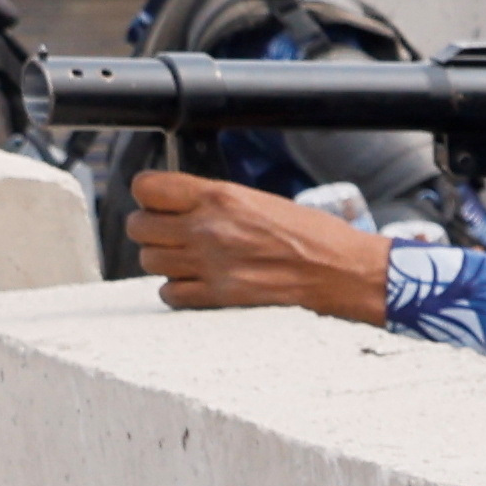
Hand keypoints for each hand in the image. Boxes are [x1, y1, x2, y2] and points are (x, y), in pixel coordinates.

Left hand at [129, 172, 394, 321]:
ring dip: (163, 260)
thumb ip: (215, 202)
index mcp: (220, 196)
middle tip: (171, 233)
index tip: (160, 202)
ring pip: (149, 261)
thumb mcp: (260, 200)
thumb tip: (181, 206)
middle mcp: (209, 228)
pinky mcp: (221, 296)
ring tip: (186, 260)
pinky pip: (170, 294)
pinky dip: (177, 290)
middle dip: (151, 229)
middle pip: (139, 227)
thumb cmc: (313, 234)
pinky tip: (197, 283)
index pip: (146, 188)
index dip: (149, 195)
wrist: (345, 270)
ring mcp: (212, 264)